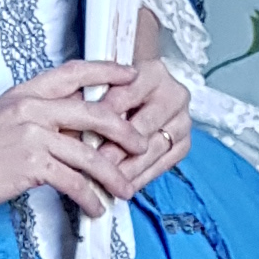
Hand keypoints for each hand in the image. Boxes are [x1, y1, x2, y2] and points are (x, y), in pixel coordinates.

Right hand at [0, 68, 135, 225]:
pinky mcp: (29, 165)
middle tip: (142, 145)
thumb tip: (71, 127)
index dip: (107, 70)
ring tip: (126, 190)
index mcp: (26, 92)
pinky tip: (96, 208)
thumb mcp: (4, 120)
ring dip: (113, 175)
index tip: (132, 72)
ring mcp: (31, 135)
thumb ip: (37, 117)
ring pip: (89, 153)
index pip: (75, 72)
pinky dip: (90, 197)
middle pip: (95, 112)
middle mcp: (31, 108)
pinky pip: (73, 181)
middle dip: (125, 130)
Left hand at [64, 47, 192, 204]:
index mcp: (153, 72)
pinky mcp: (185, 143)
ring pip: (156, 148)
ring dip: (131, 167)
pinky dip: (143, 177)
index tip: (85, 135)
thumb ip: (90, 100)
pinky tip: (125, 186)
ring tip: (108, 181)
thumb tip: (72, 127)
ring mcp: (183, 119)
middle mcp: (174, 93)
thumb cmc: (117, 90)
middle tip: (97, 164)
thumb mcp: (103, 85)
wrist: (144, 95)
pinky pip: (165, 164)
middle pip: (144, 125)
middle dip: (118, 148)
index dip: (104, 116)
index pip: (126, 95)